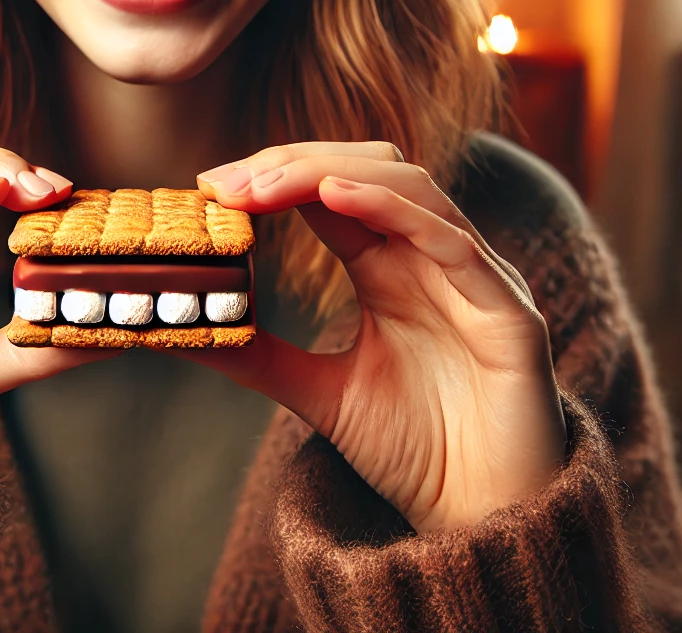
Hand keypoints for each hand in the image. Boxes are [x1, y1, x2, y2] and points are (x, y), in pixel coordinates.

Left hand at [187, 142, 565, 532]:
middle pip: (370, 170)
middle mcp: (434, 259)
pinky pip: (454, 242)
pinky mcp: (508, 314)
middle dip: (296, 163)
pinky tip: (339, 197)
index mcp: (392, 268)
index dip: (275, 175)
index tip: (210, 185)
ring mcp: (476, 279)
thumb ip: (255, 356)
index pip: (334, 191)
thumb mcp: (317, 393)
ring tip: (267, 184)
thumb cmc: (418, 451)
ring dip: (335, 174)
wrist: (484, 518)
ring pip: (412, 188)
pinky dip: (396, 210)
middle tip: (229, 182)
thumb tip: (172, 329)